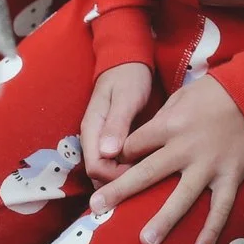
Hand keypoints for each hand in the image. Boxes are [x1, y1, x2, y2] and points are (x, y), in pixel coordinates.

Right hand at [81, 61, 156, 185]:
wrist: (128, 62)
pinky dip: (130, 168)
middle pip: (100, 175)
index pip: (95, 168)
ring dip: (126, 177)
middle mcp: (94, 139)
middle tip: (148, 178)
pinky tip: (149, 168)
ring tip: (151, 177)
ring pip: (108, 171)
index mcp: (92, 129)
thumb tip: (107, 153)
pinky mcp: (114, 141)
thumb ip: (116, 124)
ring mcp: (103, 141)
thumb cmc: (128, 77)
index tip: (138, 174)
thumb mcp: (125, 98)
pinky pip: (118, 162)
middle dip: (120, 182)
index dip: (114, 177)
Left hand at [90, 75, 243, 243]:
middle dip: (120, 191)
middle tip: (96, 207)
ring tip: (145, 242)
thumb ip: (159, 121)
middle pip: (147, 172)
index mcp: (170, 125)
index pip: (134, 146)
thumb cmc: (212, 93)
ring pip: (182, 197)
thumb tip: (135, 143)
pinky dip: (211, 231)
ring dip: (163, 220)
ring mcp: (209, 165)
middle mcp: (185, 148)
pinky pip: (220, 208)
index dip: (119, 157)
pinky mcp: (230, 176)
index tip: (111, 169)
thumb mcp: (180, 97)